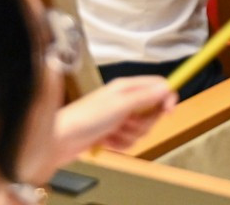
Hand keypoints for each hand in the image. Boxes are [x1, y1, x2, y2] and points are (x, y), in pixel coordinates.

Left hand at [52, 75, 175, 160]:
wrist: (60, 140)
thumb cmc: (86, 118)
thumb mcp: (120, 105)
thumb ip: (146, 97)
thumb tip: (167, 87)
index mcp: (127, 87)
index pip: (157, 86)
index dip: (166, 97)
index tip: (169, 111)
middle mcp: (125, 101)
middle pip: (152, 111)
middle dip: (144, 123)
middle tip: (129, 123)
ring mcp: (119, 118)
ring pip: (142, 129)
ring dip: (130, 135)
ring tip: (113, 133)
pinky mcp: (113, 134)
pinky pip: (130, 141)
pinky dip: (120, 144)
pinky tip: (107, 142)